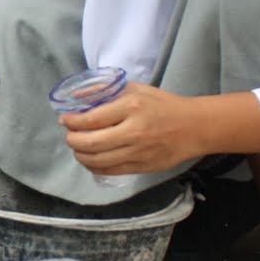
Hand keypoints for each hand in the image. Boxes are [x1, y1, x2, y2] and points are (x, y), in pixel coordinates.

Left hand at [58, 85, 259, 174]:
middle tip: (70, 135)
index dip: (72, 122)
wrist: (194, 127)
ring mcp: (138, 152)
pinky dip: (94, 167)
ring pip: (97, 160)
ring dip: (80, 155)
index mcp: (132, 107)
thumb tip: (78, 96)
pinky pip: (110, 171)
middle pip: (90, 143)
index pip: (91, 119)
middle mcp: (134, 131)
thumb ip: (108, 91)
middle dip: (73, 140)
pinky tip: (90, 160)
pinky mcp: (142, 167)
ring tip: (77, 148)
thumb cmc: (163, 105)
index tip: (65, 120)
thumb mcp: (137, 89)